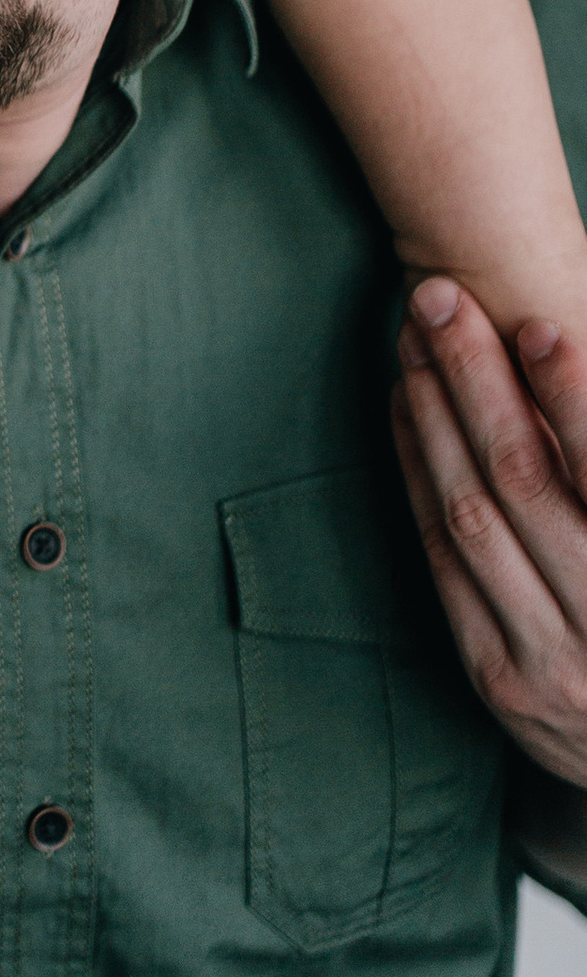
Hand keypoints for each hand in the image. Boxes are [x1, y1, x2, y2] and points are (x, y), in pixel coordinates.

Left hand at [394, 279, 586, 783]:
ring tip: (413, 339)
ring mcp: (550, 659)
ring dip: (433, 415)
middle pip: (523, 479)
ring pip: (470, 516)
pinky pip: (442, 560)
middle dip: (475, 379)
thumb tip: (579, 357)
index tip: (536, 325)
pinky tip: (407, 411)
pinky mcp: (498, 678)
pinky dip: (419, 476)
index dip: (572, 398)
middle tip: (438, 297)